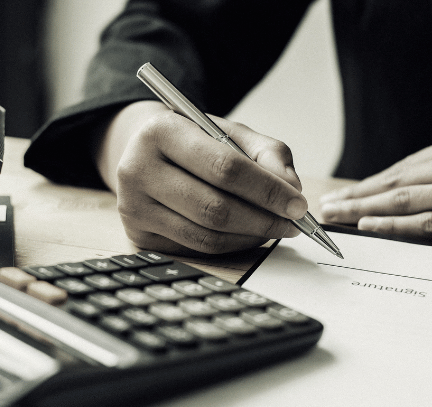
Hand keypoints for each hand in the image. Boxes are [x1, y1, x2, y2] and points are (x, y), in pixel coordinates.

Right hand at [95, 101, 305, 254]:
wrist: (145, 152)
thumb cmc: (194, 141)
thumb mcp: (230, 132)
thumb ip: (268, 154)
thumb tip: (292, 189)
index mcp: (161, 131)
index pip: (225, 168)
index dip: (267, 190)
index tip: (298, 204)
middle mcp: (137, 169)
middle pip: (214, 208)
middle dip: (263, 219)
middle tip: (293, 223)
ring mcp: (133, 207)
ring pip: (206, 235)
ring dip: (250, 236)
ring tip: (274, 228)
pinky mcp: (138, 235)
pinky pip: (196, 249)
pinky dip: (231, 246)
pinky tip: (247, 234)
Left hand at [319, 123, 431, 253]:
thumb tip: (416, 183)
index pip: (408, 164)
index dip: (372, 180)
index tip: (348, 191)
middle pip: (397, 180)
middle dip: (357, 194)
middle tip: (327, 205)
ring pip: (404, 200)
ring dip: (363, 209)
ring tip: (336, 217)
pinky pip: (427, 224)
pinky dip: (393, 225)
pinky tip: (369, 227)